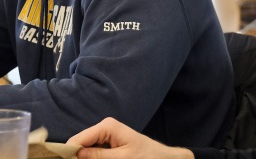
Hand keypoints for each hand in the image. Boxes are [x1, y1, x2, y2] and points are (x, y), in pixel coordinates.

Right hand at [67, 117, 193, 158]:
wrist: (161, 158)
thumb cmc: (146, 156)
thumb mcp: (121, 158)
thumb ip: (97, 156)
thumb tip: (75, 155)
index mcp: (106, 126)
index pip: (77, 140)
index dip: (68, 153)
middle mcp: (103, 127)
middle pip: (78, 144)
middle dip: (75, 156)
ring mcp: (104, 135)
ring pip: (83, 150)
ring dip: (83, 157)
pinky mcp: (107, 143)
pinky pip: (92, 151)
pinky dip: (90, 157)